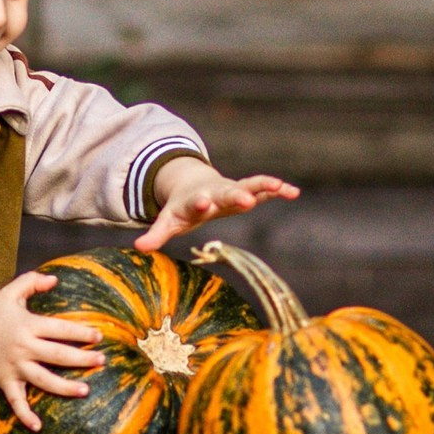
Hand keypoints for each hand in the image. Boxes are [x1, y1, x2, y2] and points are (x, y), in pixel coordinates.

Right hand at [0, 272, 105, 431]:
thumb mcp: (11, 291)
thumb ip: (33, 281)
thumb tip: (55, 279)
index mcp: (28, 326)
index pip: (60, 330)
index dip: (80, 332)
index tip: (99, 336)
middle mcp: (23, 348)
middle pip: (57, 356)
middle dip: (81, 359)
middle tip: (102, 361)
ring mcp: (15, 367)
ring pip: (43, 380)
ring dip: (64, 387)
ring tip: (85, 390)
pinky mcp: (5, 381)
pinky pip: (16, 401)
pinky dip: (25, 415)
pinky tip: (38, 427)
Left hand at [134, 157, 298, 253]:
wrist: (193, 185)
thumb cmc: (182, 209)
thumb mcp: (168, 221)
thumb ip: (156, 234)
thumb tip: (139, 248)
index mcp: (196, 201)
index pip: (196, 202)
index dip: (199, 203)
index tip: (203, 203)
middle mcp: (216, 193)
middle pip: (226, 193)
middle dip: (236, 195)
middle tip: (246, 199)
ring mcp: (232, 190)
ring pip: (249, 185)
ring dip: (263, 186)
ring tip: (281, 186)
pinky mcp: (245, 190)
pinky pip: (263, 188)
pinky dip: (277, 189)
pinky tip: (294, 192)